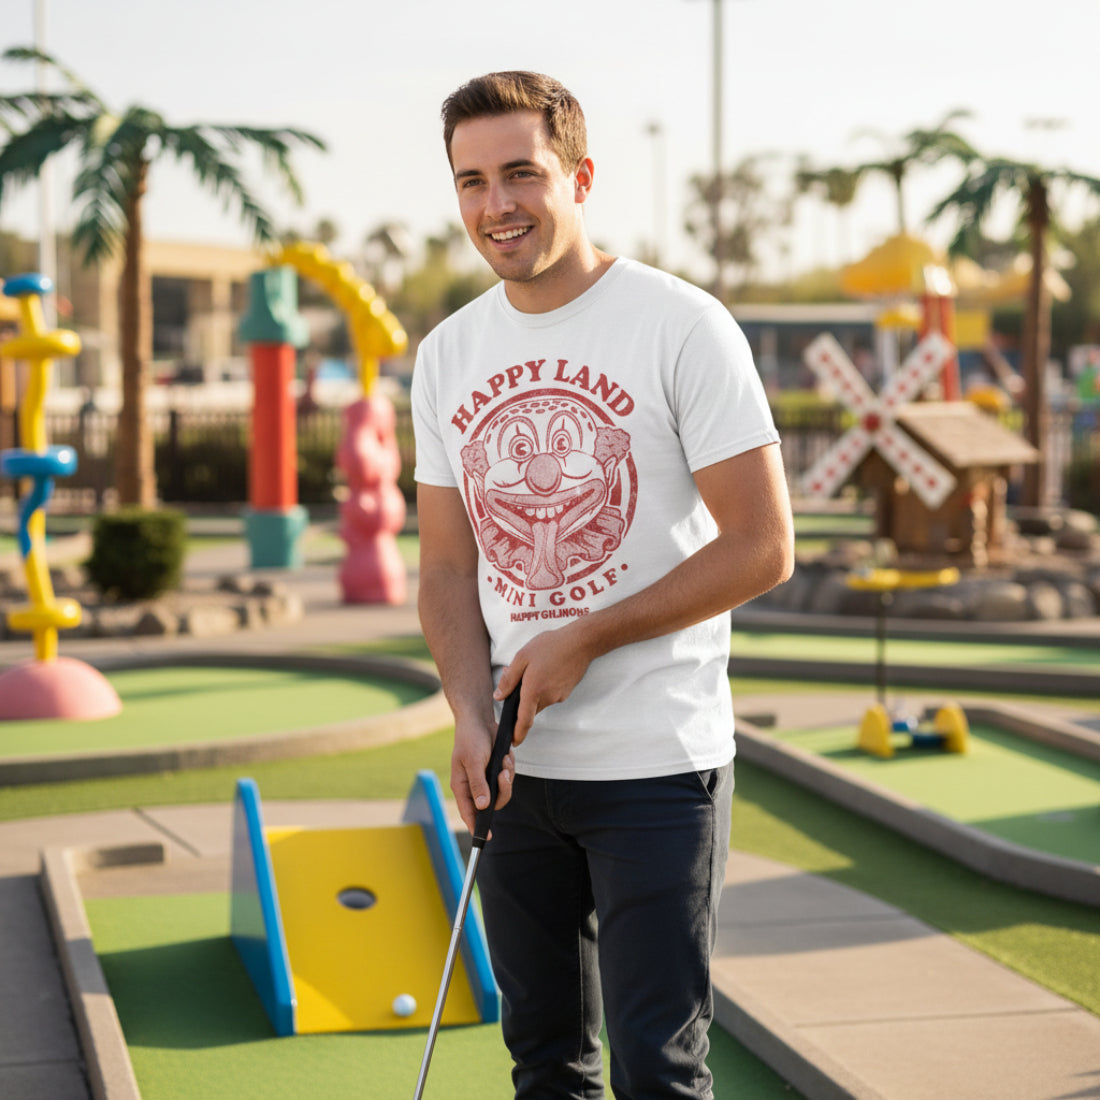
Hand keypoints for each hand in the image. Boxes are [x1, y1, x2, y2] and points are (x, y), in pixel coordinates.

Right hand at [450, 710, 514, 834]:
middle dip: (502, 790)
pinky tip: (505, 755)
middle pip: (493, 803)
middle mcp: (474, 786)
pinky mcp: (496, 770)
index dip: (476, 826)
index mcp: (462, 786)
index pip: (469, 812)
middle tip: (503, 773)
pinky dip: (509, 767)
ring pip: (503, 791)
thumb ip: (478, 784)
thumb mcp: (473, 761)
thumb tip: (482, 807)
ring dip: (507, 775)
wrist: (479, 720)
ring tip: (504, 759)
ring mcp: (486, 779)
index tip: (487, 838)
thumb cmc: (470, 739)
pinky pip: (508, 777)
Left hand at [494, 621, 594, 745]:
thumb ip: (509, 679)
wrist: (581, 642)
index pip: (524, 720)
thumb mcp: (522, 657)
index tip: (513, 742)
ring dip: (534, 691)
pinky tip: (547, 669)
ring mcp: (559, 696)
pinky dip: (545, 686)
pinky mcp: (566, 692)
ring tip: (536, 667)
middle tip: (521, 676)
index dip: (518, 734)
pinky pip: (550, 694)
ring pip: (540, 701)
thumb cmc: (550, 646)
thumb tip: (499, 696)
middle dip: (523, 699)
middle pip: (530, 708)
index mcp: (533, 690)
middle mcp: (547, 697)